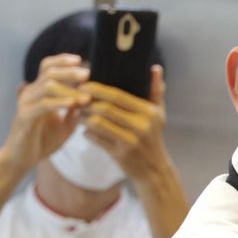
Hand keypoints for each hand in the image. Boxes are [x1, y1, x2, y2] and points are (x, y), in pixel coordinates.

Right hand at [1, 53, 87, 172]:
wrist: (23, 159)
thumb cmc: (43, 140)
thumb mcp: (66, 125)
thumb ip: (76, 111)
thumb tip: (91, 98)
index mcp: (39, 91)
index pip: (49, 67)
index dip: (63, 60)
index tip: (82, 61)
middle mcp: (31, 93)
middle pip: (49, 72)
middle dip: (70, 71)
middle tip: (88, 74)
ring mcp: (26, 103)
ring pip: (47, 86)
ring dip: (69, 89)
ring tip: (86, 96)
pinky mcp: (24, 116)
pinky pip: (43, 105)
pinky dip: (59, 102)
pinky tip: (73, 104)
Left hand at [82, 66, 173, 187]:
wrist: (154, 169)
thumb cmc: (154, 137)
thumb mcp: (159, 114)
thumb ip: (156, 90)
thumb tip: (155, 67)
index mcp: (148, 112)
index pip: (117, 95)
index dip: (97, 89)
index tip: (84, 85)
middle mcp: (140, 126)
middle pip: (104, 108)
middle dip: (87, 103)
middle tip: (77, 99)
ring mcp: (130, 141)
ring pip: (97, 123)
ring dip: (84, 118)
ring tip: (79, 114)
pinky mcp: (119, 154)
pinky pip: (96, 139)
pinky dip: (87, 133)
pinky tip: (85, 130)